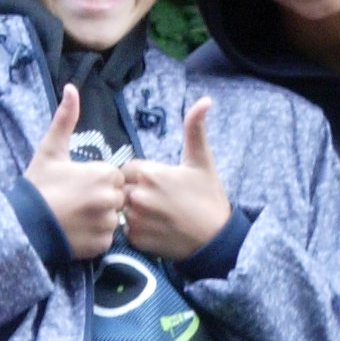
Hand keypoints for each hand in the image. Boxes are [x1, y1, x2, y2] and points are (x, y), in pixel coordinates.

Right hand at [25, 84, 124, 259]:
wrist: (22, 225)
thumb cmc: (38, 186)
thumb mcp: (50, 149)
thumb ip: (65, 119)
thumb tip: (71, 88)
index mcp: (104, 173)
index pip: (114, 176)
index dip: (96, 180)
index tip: (78, 185)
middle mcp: (111, 199)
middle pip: (116, 197)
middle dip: (100, 199)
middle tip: (75, 202)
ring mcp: (107, 224)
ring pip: (112, 218)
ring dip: (98, 218)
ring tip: (74, 217)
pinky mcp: (102, 245)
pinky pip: (106, 238)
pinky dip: (94, 236)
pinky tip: (76, 231)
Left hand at [121, 98, 232, 260]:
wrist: (216, 239)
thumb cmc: (209, 198)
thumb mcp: (202, 161)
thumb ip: (195, 129)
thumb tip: (205, 100)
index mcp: (150, 173)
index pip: (129, 169)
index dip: (144, 175)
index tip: (161, 184)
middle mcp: (138, 196)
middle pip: (124, 188)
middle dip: (137, 192)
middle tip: (161, 201)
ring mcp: (136, 220)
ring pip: (124, 209)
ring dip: (136, 211)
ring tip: (160, 216)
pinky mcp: (137, 240)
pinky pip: (127, 230)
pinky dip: (138, 230)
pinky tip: (158, 230)